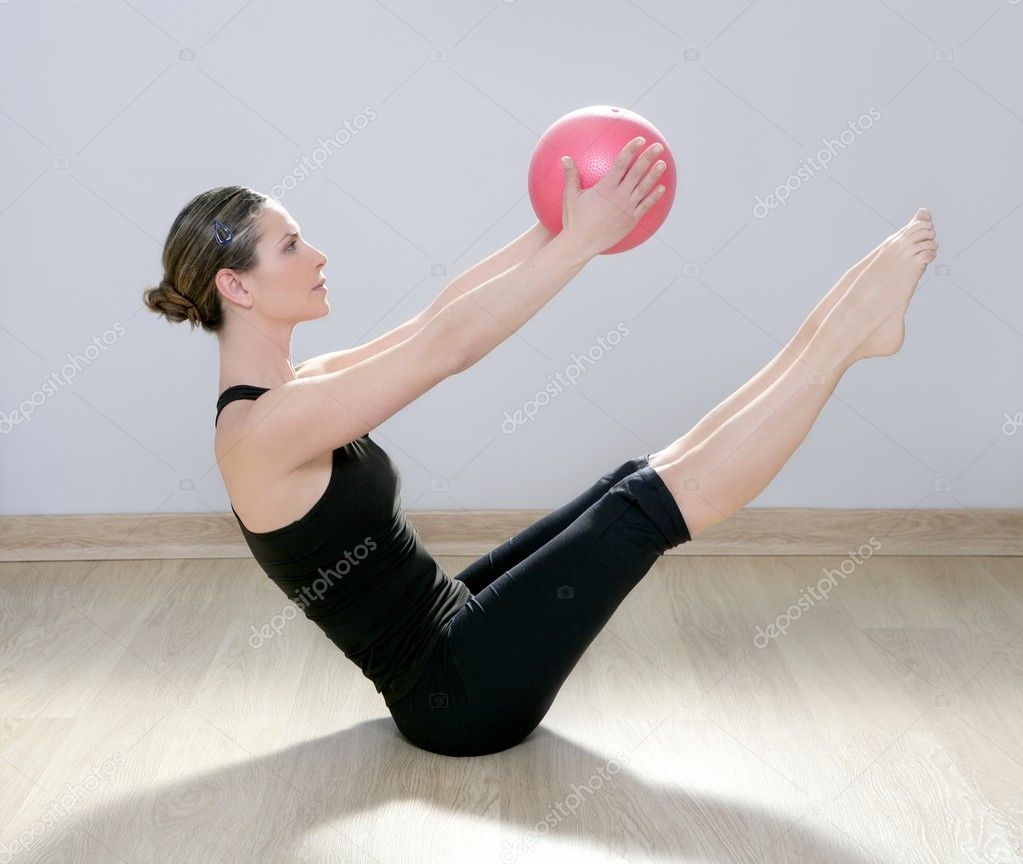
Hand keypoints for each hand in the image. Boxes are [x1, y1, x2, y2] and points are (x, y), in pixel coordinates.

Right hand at [559, 136, 666, 256]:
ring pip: (644, 188)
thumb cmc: (574, 220)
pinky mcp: (631, 220)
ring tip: (663, 164)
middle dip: (648, 157)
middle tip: (658, 146)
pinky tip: (661, 189)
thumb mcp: (570, 197)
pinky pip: (645, 206)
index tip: (640, 139)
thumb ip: (571, 176)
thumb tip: (565, 158)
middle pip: (637, 172)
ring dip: (654, 175)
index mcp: (605, 188)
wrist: (581, 244)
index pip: (621, 163)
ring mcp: (627, 209)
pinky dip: (654, 197)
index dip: (631, 150)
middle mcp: (619, 197)